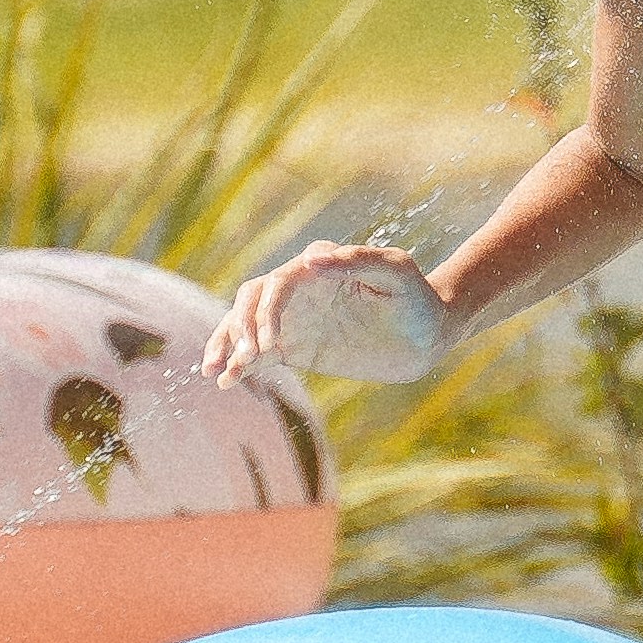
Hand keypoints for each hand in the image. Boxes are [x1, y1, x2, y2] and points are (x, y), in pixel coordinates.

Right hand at [219, 242, 447, 385]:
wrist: (429, 335)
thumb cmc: (418, 296)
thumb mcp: (396, 272)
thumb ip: (357, 261)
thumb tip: (309, 261)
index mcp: (318, 269)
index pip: (277, 283)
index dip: (267, 311)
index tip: (272, 344)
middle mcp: (300, 291)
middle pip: (250, 302)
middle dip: (239, 329)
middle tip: (246, 360)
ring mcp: (295, 320)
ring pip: (246, 327)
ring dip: (227, 346)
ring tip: (213, 372)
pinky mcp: (296, 347)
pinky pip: (260, 355)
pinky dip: (240, 366)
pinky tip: (224, 381)